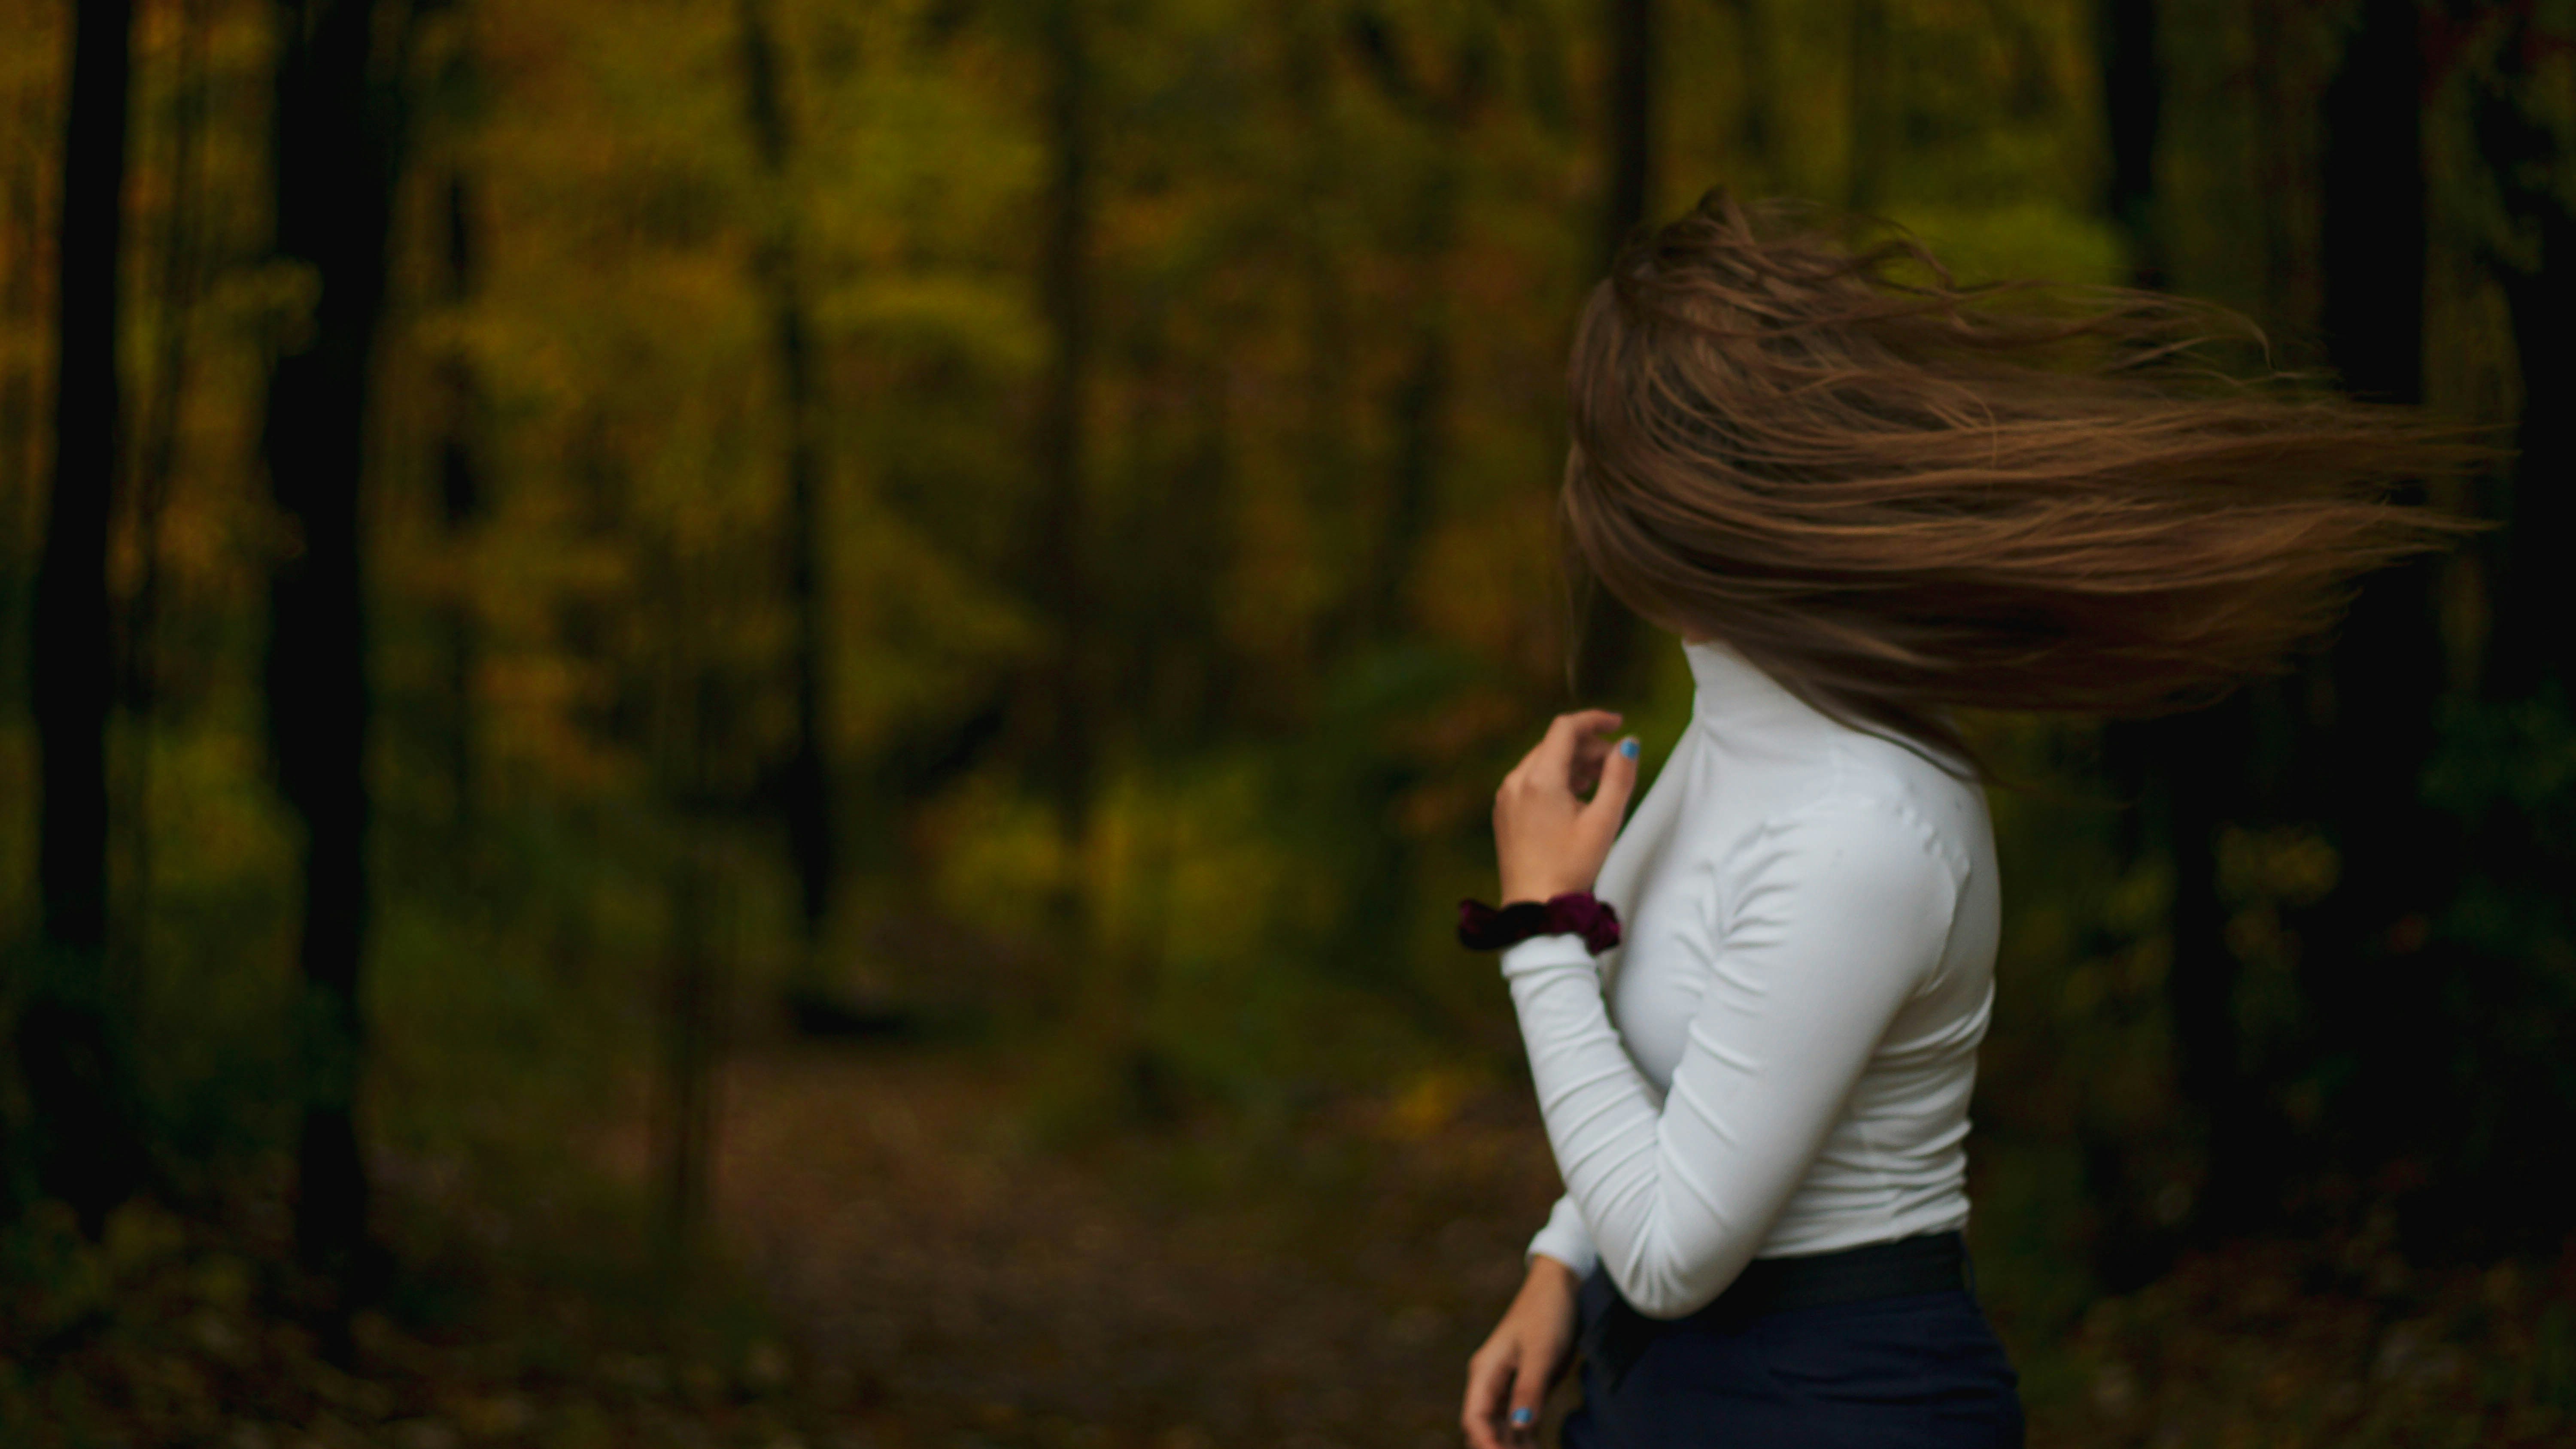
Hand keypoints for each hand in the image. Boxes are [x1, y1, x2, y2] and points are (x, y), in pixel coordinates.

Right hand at [1462, 1254, 1581, 1448]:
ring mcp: (1507, 1386)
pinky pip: (1520, 1422)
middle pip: (1485, 1428)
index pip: (1475, 1418)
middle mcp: (1490, 1382)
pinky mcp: (1525, 1387)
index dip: (1486, 1445)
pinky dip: (1527, 1440)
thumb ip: (1529, 1390)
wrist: (1561, 1288)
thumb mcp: (1540, 1352)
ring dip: (1513, 1447)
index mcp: (1485, 1372)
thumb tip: (1520, 1428)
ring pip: (1503, 1429)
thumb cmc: (1548, 1314)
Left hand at [1493, 710, 1640, 904]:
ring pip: (1542, 761)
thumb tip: (1628, 744)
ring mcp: (1506, 796)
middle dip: (1587, 746)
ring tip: (1599, 781)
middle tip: (1616, 764)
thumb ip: (1619, 777)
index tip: (1618, 723)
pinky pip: (1530, 780)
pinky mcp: (1504, 811)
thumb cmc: (1570, 866)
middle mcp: (1516, 781)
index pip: (1565, 728)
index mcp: (1539, 779)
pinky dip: (1555, 778)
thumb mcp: (1604, 821)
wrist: (1535, 905)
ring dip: (1572, 762)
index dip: (1594, 720)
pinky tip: (1575, 796)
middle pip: (1554, 744)